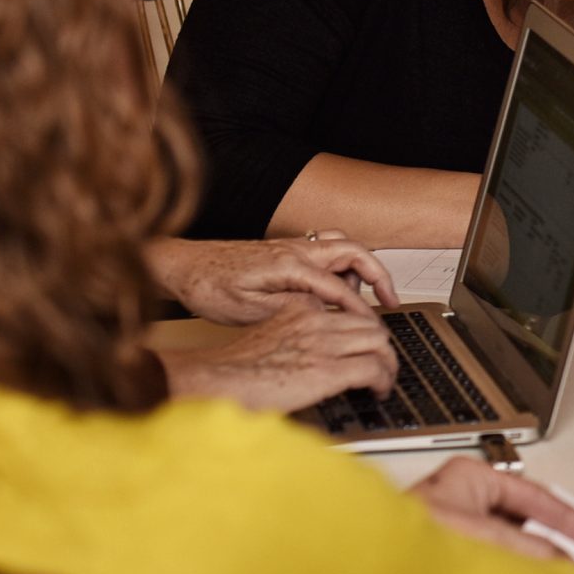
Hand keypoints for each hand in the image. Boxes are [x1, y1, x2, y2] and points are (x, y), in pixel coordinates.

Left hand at [143, 234, 396, 323]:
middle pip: (354, 251)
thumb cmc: (207, 286)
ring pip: (342, 246)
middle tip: (390, 300)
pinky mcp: (285, 250)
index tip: (373, 327)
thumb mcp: (246, 310)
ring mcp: (292, 246)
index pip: (339, 286)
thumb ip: (290, 310)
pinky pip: (326, 249)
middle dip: (379, 275)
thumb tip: (323, 314)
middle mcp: (296, 249)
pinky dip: (340, 264)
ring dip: (360, 267)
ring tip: (361, 296)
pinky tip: (332, 285)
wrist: (183, 266)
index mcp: (289, 264)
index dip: (360, 309)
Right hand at [154, 305, 399, 413]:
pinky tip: (378, 391)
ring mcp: (324, 343)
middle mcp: (317, 321)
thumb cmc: (235, 368)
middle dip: (382, 347)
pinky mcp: (329, 369)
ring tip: (385, 380)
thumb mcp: (272, 336)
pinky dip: (383, 380)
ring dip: (388, 363)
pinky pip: (374, 369)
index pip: (349, 313)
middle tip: (383, 365)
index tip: (366, 347)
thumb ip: (298, 337)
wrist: (216, 381)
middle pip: (371, 325)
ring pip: (380, 344)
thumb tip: (317, 355)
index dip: (362, 333)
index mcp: (302, 310)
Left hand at [413, 458, 573, 561]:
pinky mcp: (436, 565)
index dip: (566, 517)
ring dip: (522, 568)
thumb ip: (529, 549)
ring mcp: (446, 534)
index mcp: (466, 477)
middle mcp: (455, 502)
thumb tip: (561, 562)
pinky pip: (484, 571)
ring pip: (502, 550)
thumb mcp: (482, 537)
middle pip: (519, 523)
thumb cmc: (390, 546)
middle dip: (545, 545)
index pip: (532, 494)